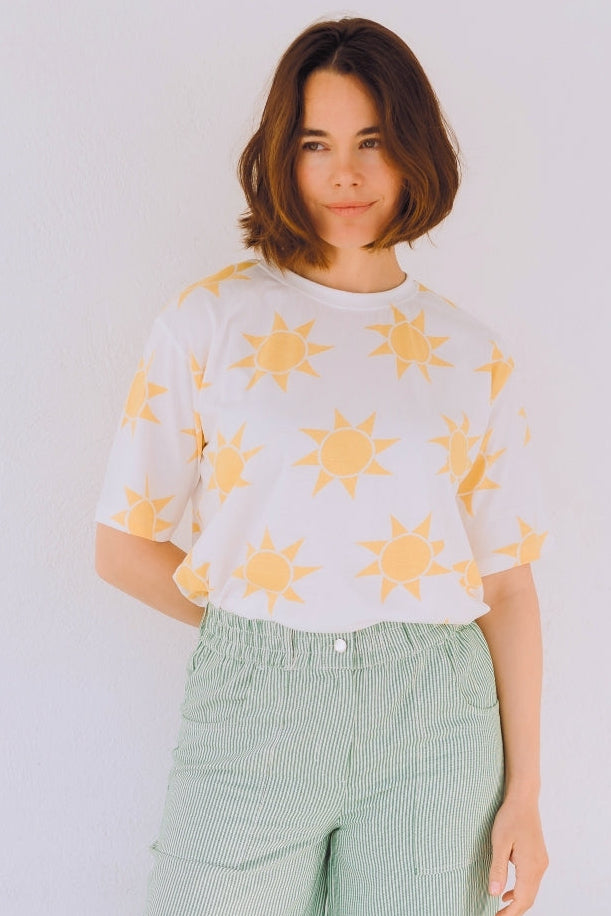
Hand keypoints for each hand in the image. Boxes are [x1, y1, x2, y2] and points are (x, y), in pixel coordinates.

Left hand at [488, 795, 548, 913]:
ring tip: (501, 909)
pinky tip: (508, 892)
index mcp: (531, 866)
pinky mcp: (538, 857)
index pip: (522, 899)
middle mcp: (540, 867)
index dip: (510, 913)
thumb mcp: (499, 842)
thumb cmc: (510, 817)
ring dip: (518, 901)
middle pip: (529, 898)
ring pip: (531, 890)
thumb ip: (497, 869)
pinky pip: (531, 881)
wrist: (523, 800)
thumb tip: (494, 893)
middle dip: (514, 911)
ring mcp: (541, 862)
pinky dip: (521, 890)